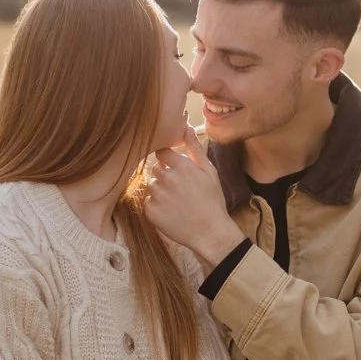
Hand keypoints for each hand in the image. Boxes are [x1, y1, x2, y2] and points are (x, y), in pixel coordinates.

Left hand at [143, 126, 241, 271]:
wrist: (210, 232)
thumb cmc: (212, 201)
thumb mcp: (209, 172)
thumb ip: (195, 149)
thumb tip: (186, 126)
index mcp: (181, 166)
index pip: (161, 152)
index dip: (166, 159)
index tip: (173, 167)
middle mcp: (167, 179)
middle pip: (155, 168)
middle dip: (164, 175)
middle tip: (179, 189)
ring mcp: (158, 195)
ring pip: (151, 185)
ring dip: (160, 190)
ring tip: (176, 201)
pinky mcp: (151, 211)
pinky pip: (148, 201)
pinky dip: (156, 205)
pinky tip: (171, 211)